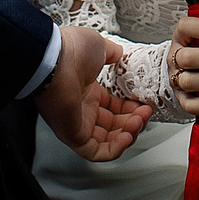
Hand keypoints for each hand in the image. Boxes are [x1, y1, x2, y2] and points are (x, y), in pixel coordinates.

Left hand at [35, 25, 151, 160]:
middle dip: (133, 122)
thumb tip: (120, 54)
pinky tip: (127, 136)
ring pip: (107, 141)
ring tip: (138, 122)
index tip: (144, 104)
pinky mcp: (73, 135)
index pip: (114, 108)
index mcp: (87, 91)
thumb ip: (112, 53)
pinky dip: (114, 149)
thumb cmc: (71, 51)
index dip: (131, 108)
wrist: (54, 59)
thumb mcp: (99, 47)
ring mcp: (77, 123)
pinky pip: (95, 152)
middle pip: (113, 126)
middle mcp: (82, 108)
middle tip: (144, 114)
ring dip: (128, 135)